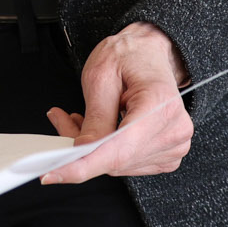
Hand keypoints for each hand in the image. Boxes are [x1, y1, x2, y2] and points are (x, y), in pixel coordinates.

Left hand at [41, 22, 192, 184]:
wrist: (150, 53)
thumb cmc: (129, 56)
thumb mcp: (101, 76)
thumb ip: (95, 117)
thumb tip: (83, 151)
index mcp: (160, 105)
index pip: (119, 150)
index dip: (84, 165)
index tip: (54, 173)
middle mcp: (173, 130)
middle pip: (116, 160)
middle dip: (81, 149)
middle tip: (61, 121)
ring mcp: (173, 146)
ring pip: (118, 165)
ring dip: (92, 149)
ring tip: (81, 119)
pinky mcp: (166, 155)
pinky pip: (127, 164)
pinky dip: (106, 152)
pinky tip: (99, 130)